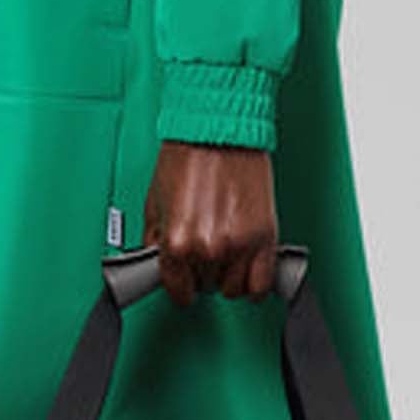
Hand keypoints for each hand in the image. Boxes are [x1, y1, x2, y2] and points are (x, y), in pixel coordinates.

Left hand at [143, 139, 278, 304]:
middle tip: (203, 254)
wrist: (218, 128)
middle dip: (203, 274)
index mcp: (177, 242)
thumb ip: (156, 240)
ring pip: (234, 289)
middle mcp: (208, 248)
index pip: (178, 290)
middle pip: (207, 288)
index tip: (184, 284)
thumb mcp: (155, 201)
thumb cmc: (188, 156)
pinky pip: (263, 284)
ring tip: (225, 257)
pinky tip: (248, 272)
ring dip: (228, 277)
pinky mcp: (265, 237)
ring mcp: (239, 245)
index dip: (179, 286)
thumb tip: (159, 263)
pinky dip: (255, 284)